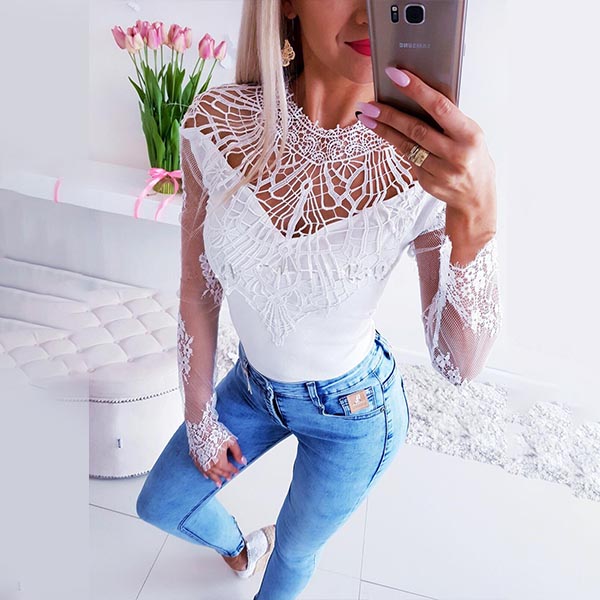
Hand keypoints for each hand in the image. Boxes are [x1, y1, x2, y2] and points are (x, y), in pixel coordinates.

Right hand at [189, 437, 245, 487]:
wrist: (200, 426)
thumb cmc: (215, 432)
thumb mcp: (230, 441)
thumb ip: (237, 453)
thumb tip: (243, 461)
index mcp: (219, 461)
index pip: (228, 468)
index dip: (234, 470)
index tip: (237, 472)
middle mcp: (210, 464)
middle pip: (219, 473)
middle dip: (225, 475)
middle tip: (229, 478)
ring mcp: (201, 462)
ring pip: (210, 474)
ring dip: (215, 479)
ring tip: (219, 483)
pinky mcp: (195, 458)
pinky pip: (201, 470)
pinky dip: (205, 474)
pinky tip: (206, 476)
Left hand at [356, 67, 496, 228]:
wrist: (476, 194)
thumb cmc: (471, 154)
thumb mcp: (468, 132)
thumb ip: (447, 118)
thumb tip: (413, 95)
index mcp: (469, 135)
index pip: (439, 107)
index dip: (417, 90)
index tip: (396, 75)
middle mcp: (456, 154)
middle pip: (416, 130)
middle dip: (390, 115)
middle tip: (369, 104)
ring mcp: (442, 172)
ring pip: (407, 147)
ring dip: (384, 131)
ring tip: (367, 117)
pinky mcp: (429, 184)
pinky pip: (408, 160)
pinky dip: (396, 145)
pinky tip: (384, 134)